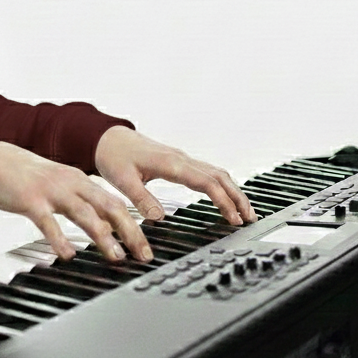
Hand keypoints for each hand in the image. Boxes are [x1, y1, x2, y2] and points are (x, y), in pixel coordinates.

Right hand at [0, 140, 154, 262]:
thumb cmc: (28, 178)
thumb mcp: (61, 186)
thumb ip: (82, 204)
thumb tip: (104, 228)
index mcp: (80, 181)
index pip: (115, 203)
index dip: (135, 225)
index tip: (146, 247)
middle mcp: (71, 184)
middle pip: (109, 207)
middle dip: (130, 232)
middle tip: (143, 255)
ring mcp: (52, 191)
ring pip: (85, 214)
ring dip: (104, 237)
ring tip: (116, 257)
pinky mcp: (31, 201)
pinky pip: (49, 222)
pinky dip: (60, 239)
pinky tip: (67, 254)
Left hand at [93, 126, 255, 227]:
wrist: (107, 138)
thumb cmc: (114, 157)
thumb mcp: (123, 180)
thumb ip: (141, 199)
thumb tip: (159, 218)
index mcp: (170, 163)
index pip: (206, 183)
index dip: (223, 201)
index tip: (234, 218)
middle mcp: (180, 159)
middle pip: (219, 176)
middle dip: (237, 197)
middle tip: (249, 218)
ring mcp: (181, 159)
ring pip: (216, 173)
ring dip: (233, 191)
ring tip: (244, 211)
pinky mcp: (179, 161)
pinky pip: (207, 171)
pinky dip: (222, 185)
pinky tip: (226, 197)